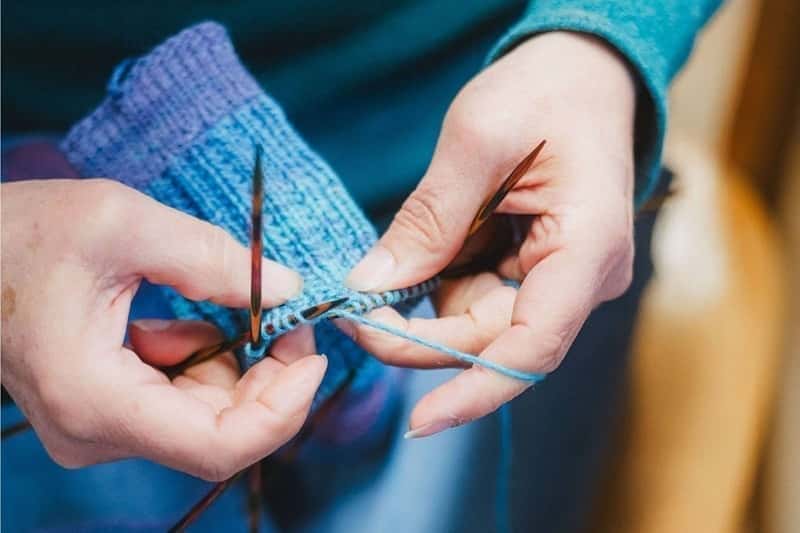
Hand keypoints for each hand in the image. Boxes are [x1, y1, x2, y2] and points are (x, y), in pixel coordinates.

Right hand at [1, 179, 325, 479]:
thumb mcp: (124, 224)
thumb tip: (287, 288)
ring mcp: (99, 425)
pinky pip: (180, 399)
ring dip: (235, 364)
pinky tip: (183, 319)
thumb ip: (213, 259)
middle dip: (269, 378)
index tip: (313, 356)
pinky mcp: (106, 409)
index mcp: (95, 399)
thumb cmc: (22, 233)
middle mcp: (95, 431)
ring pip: (205, 416)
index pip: (217, 447)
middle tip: (288, 318)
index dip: (283, 410)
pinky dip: (203, 360)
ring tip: (225, 304)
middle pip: (220, 432)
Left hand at [343, 32, 635, 436]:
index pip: (535, 346)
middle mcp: (579, 278)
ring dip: (422, 309)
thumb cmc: (544, 92)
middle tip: (351, 315)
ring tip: (375, 278)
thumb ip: (429, 220)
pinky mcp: (531, 269)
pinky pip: (477, 296)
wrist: (581, 74)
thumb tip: (370, 288)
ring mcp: (557, 278)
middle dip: (421, 337)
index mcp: (587, 248)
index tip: (420, 419)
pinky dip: (436, 285)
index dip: (477, 389)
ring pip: (479, 324)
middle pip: (495, 340)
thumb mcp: (476, 140)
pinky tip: (413, 259)